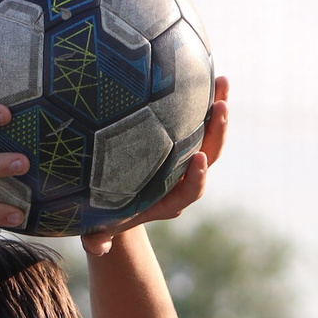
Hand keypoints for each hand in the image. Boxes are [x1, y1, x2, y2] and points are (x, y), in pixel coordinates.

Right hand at [84, 76, 230, 256]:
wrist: (119, 204)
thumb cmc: (107, 215)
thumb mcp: (101, 226)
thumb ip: (98, 237)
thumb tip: (95, 247)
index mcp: (171, 200)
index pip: (191, 191)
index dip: (197, 176)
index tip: (199, 157)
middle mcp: (184, 177)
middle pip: (209, 156)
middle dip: (218, 132)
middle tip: (221, 107)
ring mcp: (186, 156)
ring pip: (210, 134)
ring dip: (219, 108)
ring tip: (222, 80)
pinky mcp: (182, 139)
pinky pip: (198, 119)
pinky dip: (204, 98)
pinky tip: (203, 70)